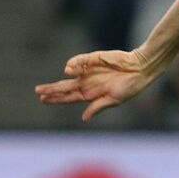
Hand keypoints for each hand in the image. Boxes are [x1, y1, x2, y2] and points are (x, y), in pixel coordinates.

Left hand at [35, 49, 158, 121]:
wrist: (140, 69)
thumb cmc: (130, 87)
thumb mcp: (114, 100)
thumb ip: (98, 107)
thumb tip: (84, 118)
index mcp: (91, 94)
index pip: (69, 97)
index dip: (56, 99)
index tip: (43, 100)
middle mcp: (87, 82)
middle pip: (65, 87)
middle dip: (51, 89)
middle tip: (38, 91)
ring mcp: (89, 70)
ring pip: (69, 74)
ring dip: (61, 78)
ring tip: (54, 83)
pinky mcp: (93, 59)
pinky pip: (79, 61)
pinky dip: (73, 64)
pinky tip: (69, 70)